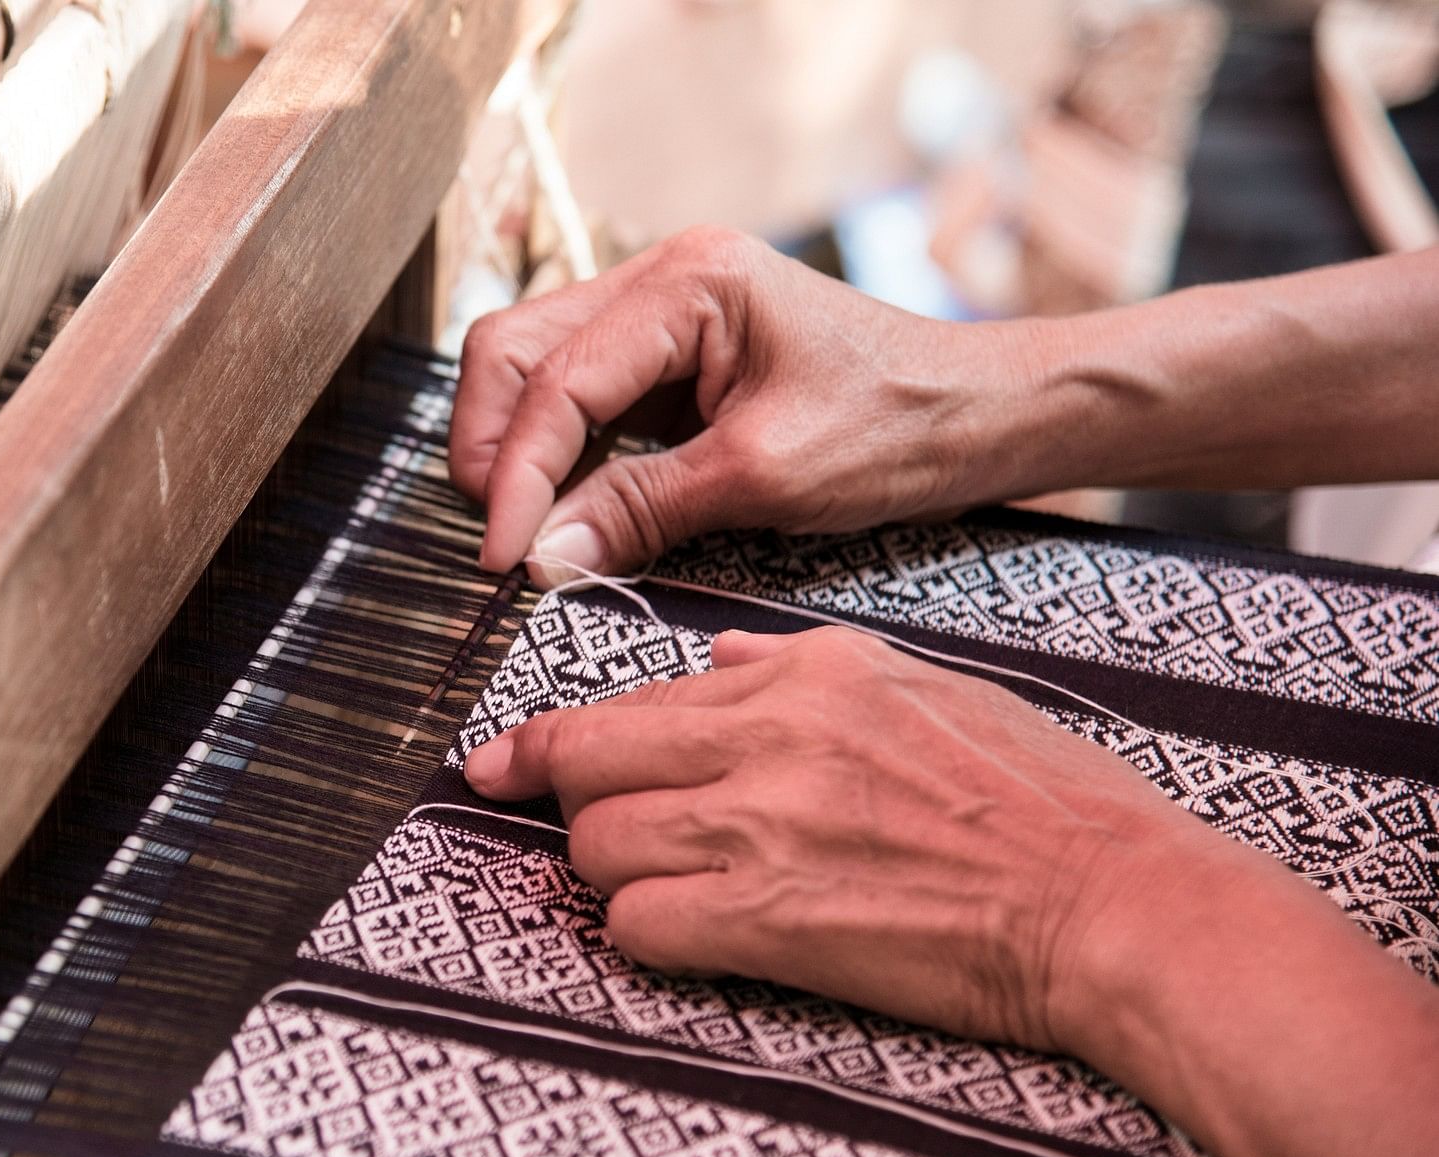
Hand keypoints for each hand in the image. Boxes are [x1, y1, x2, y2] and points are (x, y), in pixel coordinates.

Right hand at [450, 227, 1039, 583]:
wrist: (982, 415)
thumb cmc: (900, 428)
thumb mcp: (767, 478)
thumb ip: (643, 510)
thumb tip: (540, 560)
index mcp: (690, 281)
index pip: (556, 379)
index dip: (515, 475)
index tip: (503, 560)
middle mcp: (661, 278)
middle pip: (515, 352)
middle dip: (493, 448)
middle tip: (505, 543)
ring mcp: (661, 315)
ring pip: (534, 372)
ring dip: (517, 453)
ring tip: (529, 535)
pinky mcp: (669, 359)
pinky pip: (580, 401)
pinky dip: (560, 457)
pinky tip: (568, 512)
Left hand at [460, 625, 1302, 1055]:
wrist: (1111, 899)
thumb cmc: (1042, 801)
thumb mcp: (924, 686)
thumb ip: (803, 666)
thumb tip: (719, 660)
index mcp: (807, 677)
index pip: (635, 696)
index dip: (554, 736)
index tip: (509, 758)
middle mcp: (771, 738)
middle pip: (589, 758)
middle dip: (554, 793)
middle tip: (545, 817)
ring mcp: (763, 827)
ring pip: (600, 844)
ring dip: (610, 874)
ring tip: (659, 886)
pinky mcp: (770, 917)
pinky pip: (641, 924)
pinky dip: (643, 935)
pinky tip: (684, 935)